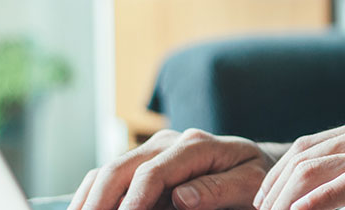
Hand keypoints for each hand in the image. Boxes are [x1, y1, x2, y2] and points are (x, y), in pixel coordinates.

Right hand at [68, 129, 274, 209]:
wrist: (255, 162)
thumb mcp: (249, 182)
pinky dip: (92, 195)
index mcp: (195, 145)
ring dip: (89, 199)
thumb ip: (217, 189)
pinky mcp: (143, 163)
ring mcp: (151, 151)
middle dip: (99, 201)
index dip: (132, 201)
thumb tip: (180, 198)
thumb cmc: (254, 175)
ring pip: (108, 171)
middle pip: (120, 169)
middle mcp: (167, 143)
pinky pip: (109, 175)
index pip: (153, 173)